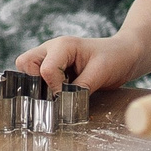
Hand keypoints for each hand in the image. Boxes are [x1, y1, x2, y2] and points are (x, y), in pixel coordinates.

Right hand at [17, 35, 143, 93]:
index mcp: (63, 45)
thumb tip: (63, 105)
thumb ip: (79, 89)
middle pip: (25, 63)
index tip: (67, 96)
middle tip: (52, 93)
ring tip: (56, 92)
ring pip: (26, 68)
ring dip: (37, 84)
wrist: (125, 54)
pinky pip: (37, 75)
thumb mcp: (100, 73)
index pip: (45, 69)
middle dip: (34, 81)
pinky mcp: (53, 66)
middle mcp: (51, 48)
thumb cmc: (115, 58)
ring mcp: (50, 56)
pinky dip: (43, 86)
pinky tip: (59, 92)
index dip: (54, 87)